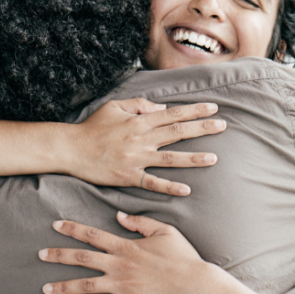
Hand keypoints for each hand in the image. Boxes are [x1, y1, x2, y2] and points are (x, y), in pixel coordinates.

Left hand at [39, 213, 207, 293]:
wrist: (193, 283)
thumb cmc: (181, 255)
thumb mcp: (163, 230)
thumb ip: (139, 222)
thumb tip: (119, 216)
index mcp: (126, 246)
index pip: (93, 235)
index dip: (73, 229)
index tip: (56, 225)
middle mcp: (119, 265)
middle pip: (83, 259)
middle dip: (59, 255)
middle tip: (41, 254)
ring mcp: (121, 286)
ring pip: (86, 286)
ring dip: (64, 287)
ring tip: (45, 288)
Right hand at [66, 98, 225, 195]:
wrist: (72, 149)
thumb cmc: (94, 126)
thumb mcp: (115, 106)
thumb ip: (140, 104)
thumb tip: (162, 108)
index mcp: (140, 121)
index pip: (174, 114)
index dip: (195, 111)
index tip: (213, 109)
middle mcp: (142, 138)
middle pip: (178, 132)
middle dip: (202, 128)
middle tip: (223, 126)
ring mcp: (137, 158)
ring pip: (170, 158)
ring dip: (193, 158)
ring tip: (213, 158)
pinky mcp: (129, 176)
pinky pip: (152, 182)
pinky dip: (169, 186)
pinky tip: (186, 189)